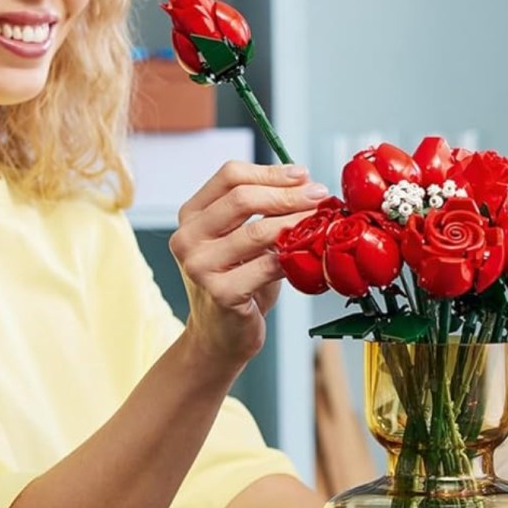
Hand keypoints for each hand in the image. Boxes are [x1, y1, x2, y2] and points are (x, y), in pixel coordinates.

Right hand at [169, 162, 327, 364]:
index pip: (229, 175)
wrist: (221, 336)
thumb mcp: (242, 240)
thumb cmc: (238, 283)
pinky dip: (291, 257)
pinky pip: (266, 266)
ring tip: (319, 220)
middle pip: (242, 198)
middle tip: (318, 195)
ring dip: (295, 222)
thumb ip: (262, 211)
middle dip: (288, 194)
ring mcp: (199, 266)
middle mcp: (188, 238)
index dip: (270, 172)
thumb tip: (305, 182)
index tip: (303, 175)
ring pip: (256, 231)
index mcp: (191, 216)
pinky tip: (307, 253)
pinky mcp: (220, 293)